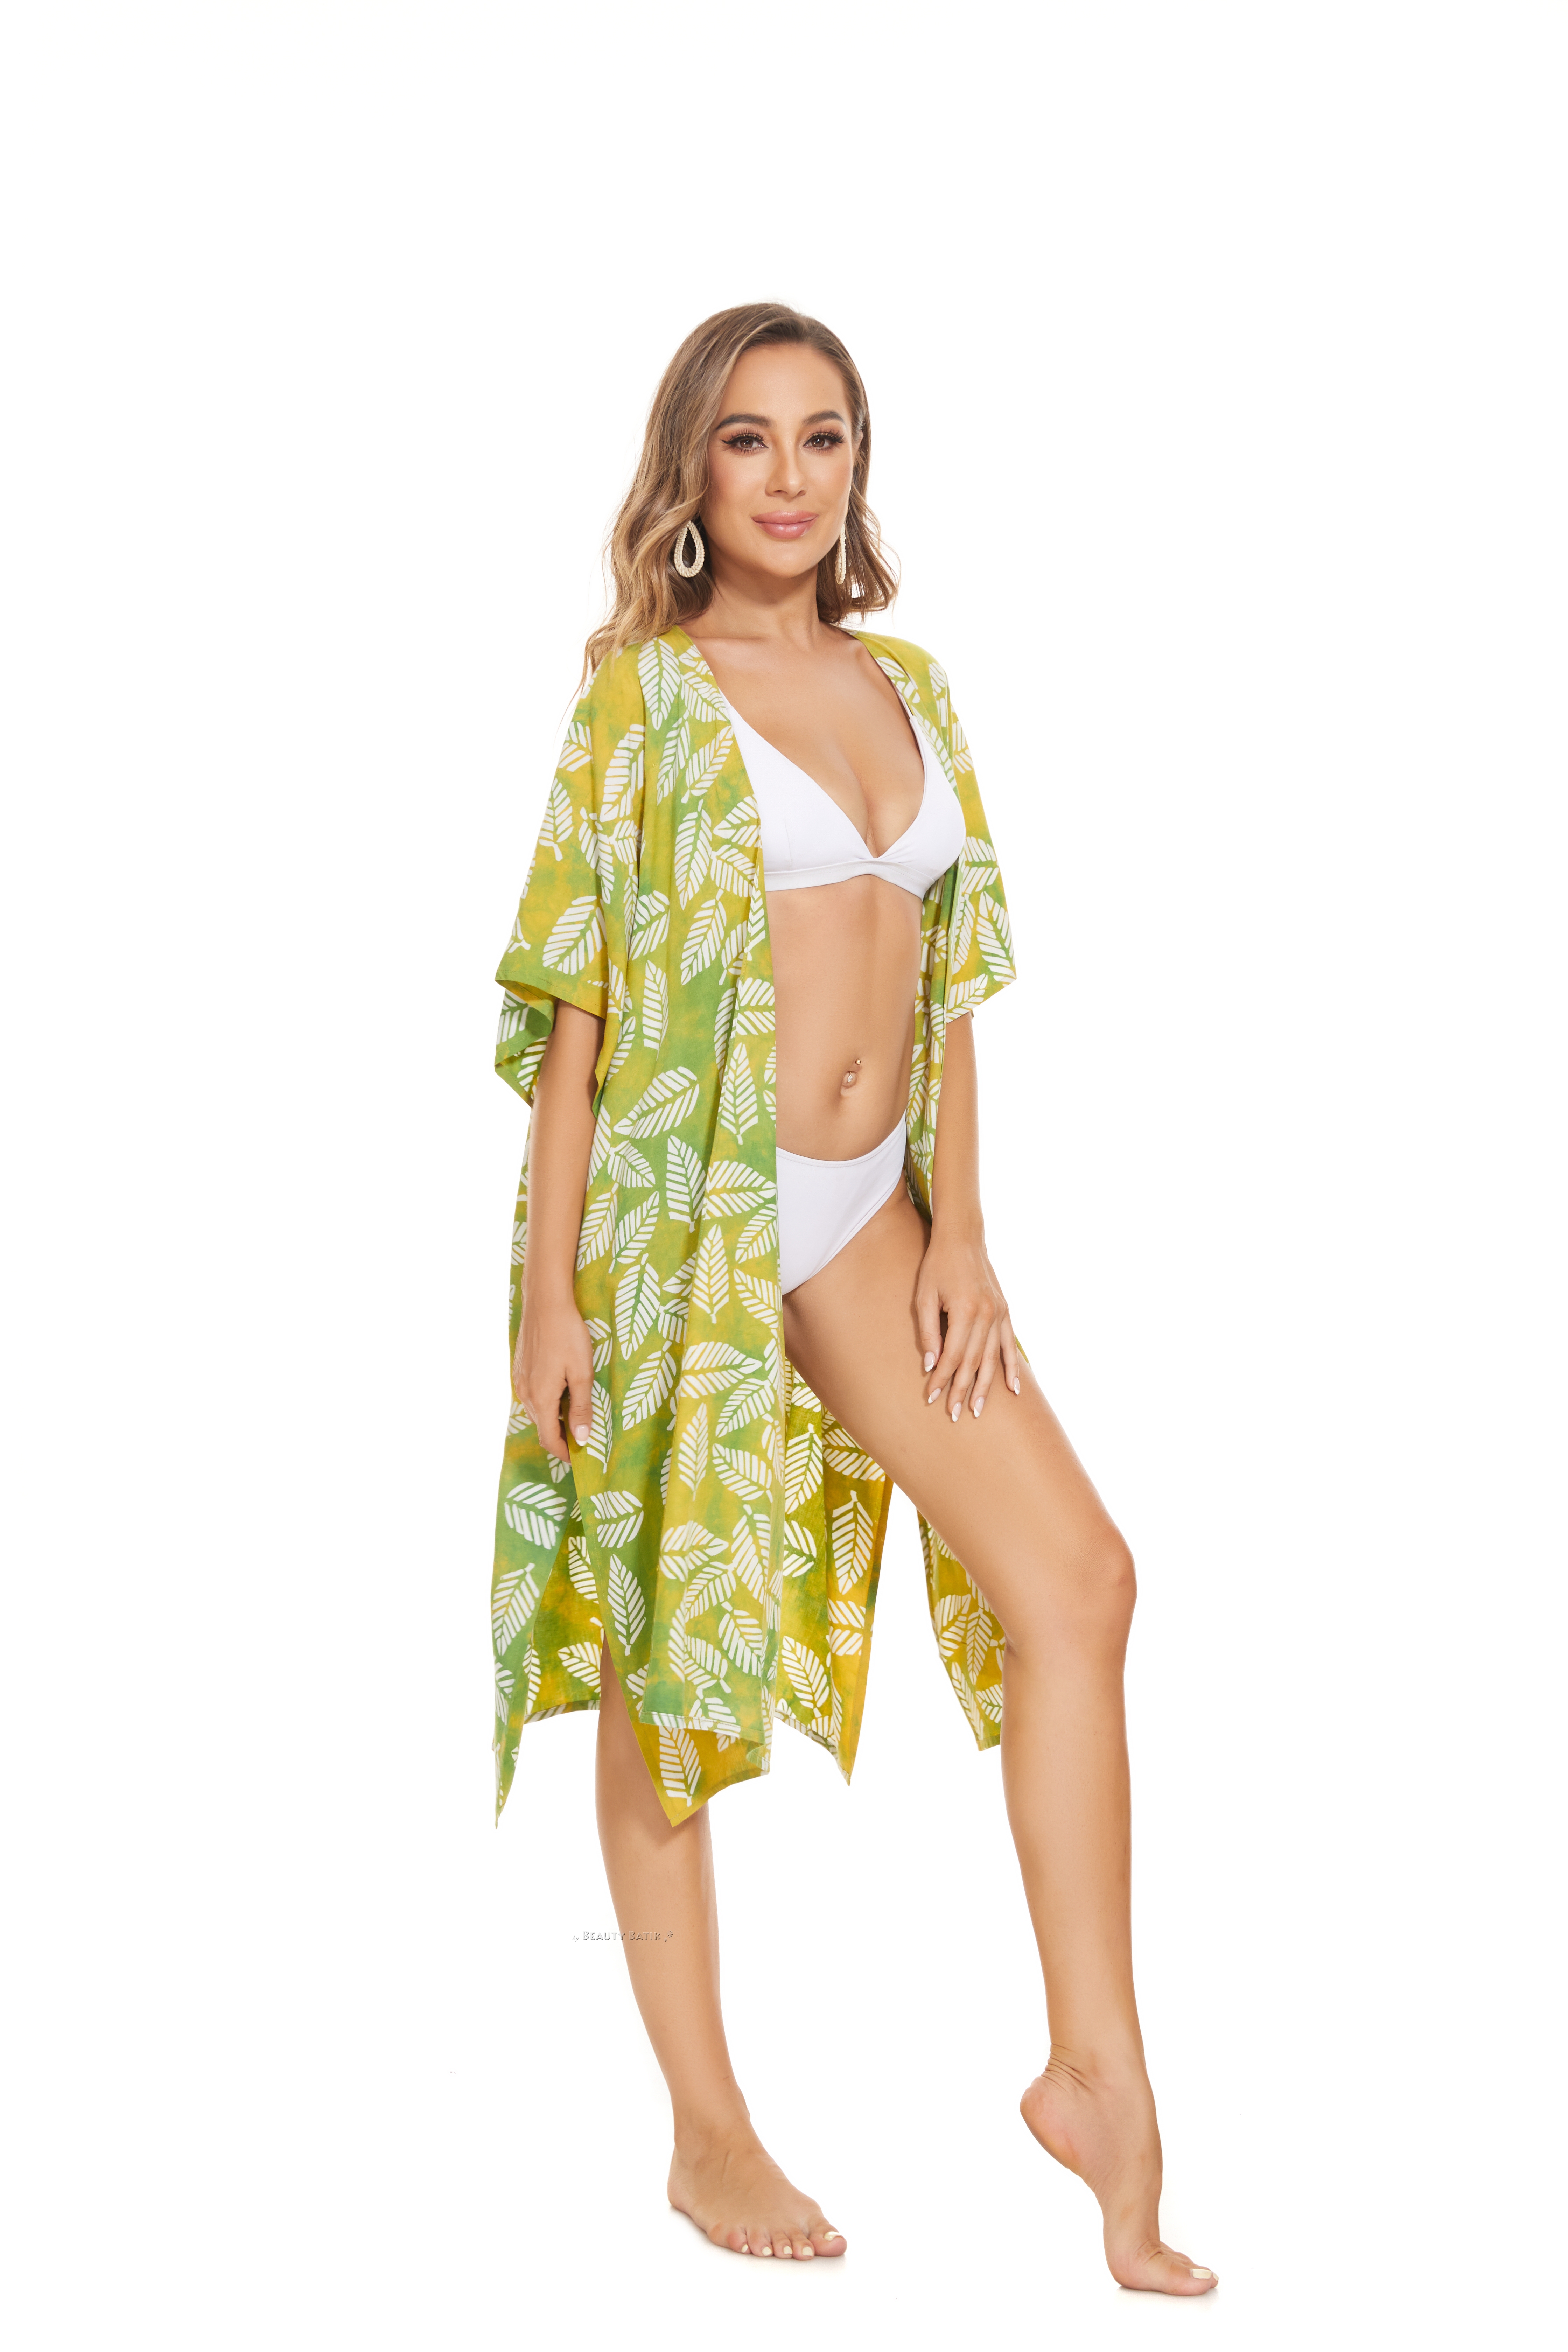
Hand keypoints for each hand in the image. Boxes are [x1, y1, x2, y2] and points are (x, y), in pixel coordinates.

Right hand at [511, 1286, 593, 1464]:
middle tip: (585, 1439)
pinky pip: (534, 1397)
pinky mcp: (521, 1370)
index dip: (565, 1453)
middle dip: (562, 1438)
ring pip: (538, 1412)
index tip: (580, 1459)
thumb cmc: (568, 1335)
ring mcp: (520, 1381)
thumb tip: (581, 1439)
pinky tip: (564, 1393)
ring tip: (578, 1417)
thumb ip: (581, 1407)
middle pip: (543, 1427)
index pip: (550, 1439)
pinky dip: (548, 1404)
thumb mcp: (582, 1373)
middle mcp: (526, 1393)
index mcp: (541, 1398)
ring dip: (556, 1420)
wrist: (545, 1303)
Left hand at [914, 1220, 1020, 1422]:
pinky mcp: (1005, 1311)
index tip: (931, 1398)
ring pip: (993, 1359)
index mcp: (965, 1310)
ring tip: (977, 1409)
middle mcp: (987, 1315)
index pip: (952, 1356)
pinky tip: (1013, 1389)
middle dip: (962, 1390)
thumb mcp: (924, 1297)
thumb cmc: (938, 1266)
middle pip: (973, 1362)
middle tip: (955, 1415)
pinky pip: (1010, 1345)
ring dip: (985, 1386)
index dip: (941, 1379)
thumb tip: (930, 1365)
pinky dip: (1011, 1368)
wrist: (963, 1239)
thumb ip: (928, 1332)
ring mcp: (999, 1314)